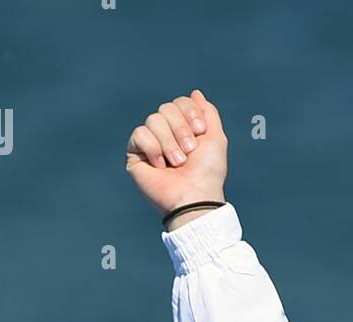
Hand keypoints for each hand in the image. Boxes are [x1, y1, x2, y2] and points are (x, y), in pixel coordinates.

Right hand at [125, 90, 227, 218]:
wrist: (194, 196)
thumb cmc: (207, 173)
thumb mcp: (216, 138)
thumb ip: (209, 113)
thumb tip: (195, 93)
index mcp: (185, 129)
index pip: (179, 102)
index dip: (190, 113)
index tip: (200, 131)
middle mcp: (167, 133)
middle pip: (166, 108)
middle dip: (181, 128)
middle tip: (189, 151)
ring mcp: (150, 143)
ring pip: (153, 119)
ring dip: (169, 142)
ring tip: (177, 163)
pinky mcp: (136, 153)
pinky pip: (140, 134)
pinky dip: (153, 149)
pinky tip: (160, 166)